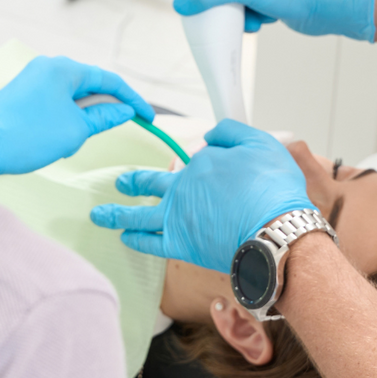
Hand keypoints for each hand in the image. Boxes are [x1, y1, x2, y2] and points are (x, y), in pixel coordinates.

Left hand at [0, 56, 153, 189]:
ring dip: (84, 114)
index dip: (131, 99)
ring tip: (82, 137)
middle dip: (107, 106)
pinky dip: (67, 115)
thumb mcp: (75, 130)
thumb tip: (123, 110)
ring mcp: (31, 78)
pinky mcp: (21, 93)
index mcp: (63, 68)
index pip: (108, 80)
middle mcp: (46, 66)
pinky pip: (54, 100)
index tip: (146, 117)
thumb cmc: (28, 136)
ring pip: (71, 94)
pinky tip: (63, 136)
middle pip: (89, 84)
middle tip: (121, 126)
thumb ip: (103, 117)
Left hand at [89, 120, 311, 273]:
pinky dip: (135, 239)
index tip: (216, 170)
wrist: (277, 230)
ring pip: (138, 213)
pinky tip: (124, 237)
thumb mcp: (260, 142)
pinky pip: (149, 241)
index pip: (195, 160)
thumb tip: (207, 136)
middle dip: (134, 181)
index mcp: (202, 162)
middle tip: (120, 182)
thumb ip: (230, 132)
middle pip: (151, 181)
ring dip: (116, 212)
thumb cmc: (274, 189)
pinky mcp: (180, 245)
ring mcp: (177, 217)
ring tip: (99, 213)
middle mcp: (183, 187)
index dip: (206, 164)